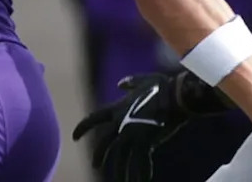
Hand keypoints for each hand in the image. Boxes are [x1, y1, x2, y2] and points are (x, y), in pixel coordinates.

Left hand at [72, 73, 188, 181]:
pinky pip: (141, 163)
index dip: (82, 128)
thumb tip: (121, 84)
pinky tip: (143, 181)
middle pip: (104, 144)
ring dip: (121, 173)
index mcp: (118, 108)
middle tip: (95, 166)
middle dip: (99, 156)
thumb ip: (131, 82)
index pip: (93, 119)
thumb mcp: (144, 80)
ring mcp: (132, 135)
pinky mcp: (146, 143)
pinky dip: (142, 173)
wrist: (177, 97)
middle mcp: (121, 124)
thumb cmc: (163, 87)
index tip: (74, 138)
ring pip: (121, 159)